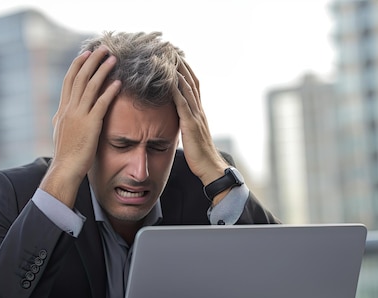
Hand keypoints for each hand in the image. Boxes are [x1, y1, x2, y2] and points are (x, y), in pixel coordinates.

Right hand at [40, 46, 120, 206]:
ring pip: (91, 86)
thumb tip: (60, 113)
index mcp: (62, 110)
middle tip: (103, 48)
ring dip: (102, 70)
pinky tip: (118, 83)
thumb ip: (62, 119)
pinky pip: (101, 104)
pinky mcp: (90, 125)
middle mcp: (69, 109)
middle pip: (80, 77)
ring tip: (113, 59)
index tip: (86, 54)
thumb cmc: (66, 154)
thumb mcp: (60, 132)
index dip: (78, 66)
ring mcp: (79, 116)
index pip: (69, 81)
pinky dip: (110, 91)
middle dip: (92, 61)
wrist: (65, 169)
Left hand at [172, 58, 228, 187]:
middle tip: (170, 49)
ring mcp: (196, 115)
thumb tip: (177, 118)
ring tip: (167, 58)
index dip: (184, 69)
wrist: (210, 167)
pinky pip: (182, 103)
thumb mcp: (191, 134)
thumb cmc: (200, 154)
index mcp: (198, 111)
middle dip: (180, 64)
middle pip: (190, 80)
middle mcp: (198, 109)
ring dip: (177, 72)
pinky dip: (175, 90)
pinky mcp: (191, 124)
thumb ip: (185, 122)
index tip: (175, 56)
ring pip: (187, 88)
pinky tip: (168, 81)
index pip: (192, 84)